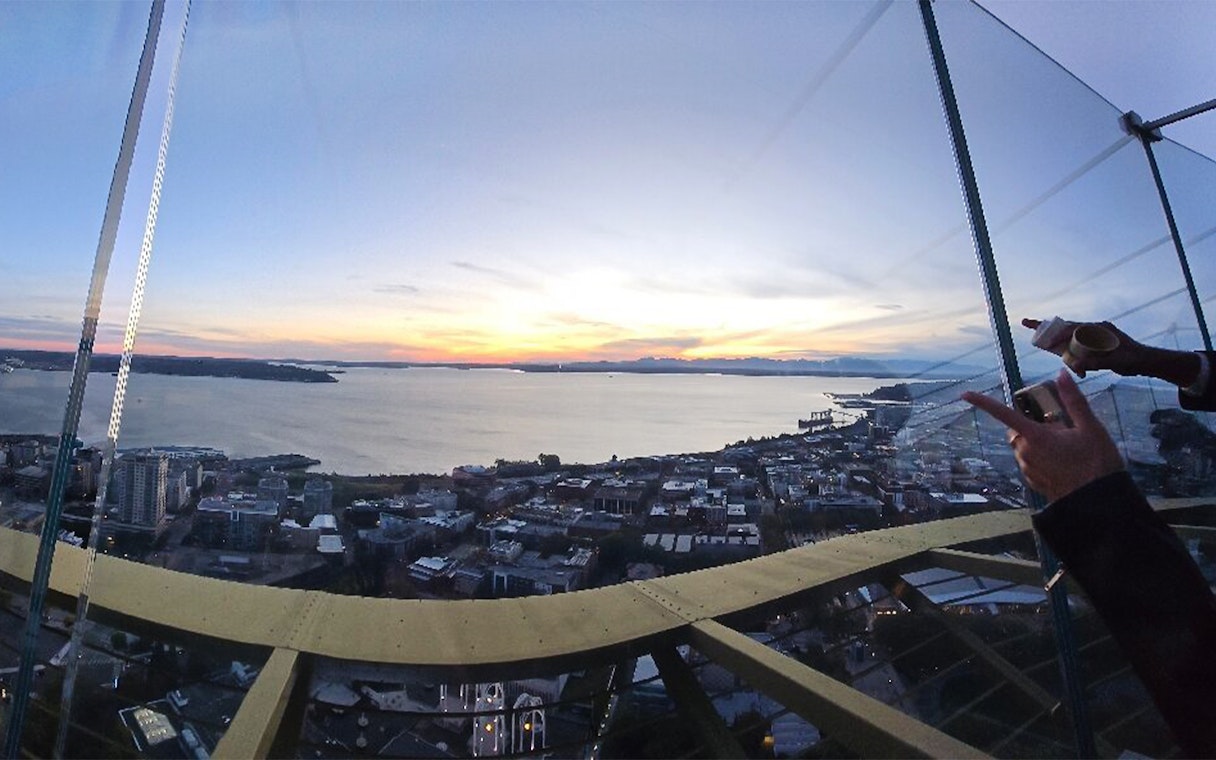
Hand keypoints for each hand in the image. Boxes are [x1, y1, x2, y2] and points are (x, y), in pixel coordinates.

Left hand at [962, 371, 1124, 502]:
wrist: (1099, 503)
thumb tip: (1061, 374)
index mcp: (1036, 437)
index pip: (1003, 414)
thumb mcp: (1091, 428)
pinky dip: (1040, 456)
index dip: (983, 403)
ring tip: (1066, 447)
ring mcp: (1027, 469)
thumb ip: (1073, 400)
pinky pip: (1029, 462)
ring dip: (1037, 441)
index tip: (965, 394)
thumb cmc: (1097, 464)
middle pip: (1017, 430)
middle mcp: (1025, 453)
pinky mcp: (1033, 482)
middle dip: (1031, 424)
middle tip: (1060, 427)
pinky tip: (1063, 461)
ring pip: (1023, 446)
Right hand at [1021, 318, 1147, 377]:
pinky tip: (1073, 364)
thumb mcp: (1115, 362)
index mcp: (1099, 330)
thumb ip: (1095, 363)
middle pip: (1066, 328)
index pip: (1072, 328)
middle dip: (1047, 327)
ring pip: (1071, 338)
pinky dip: (1071, 352)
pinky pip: (1078, 345)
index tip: (1039, 334)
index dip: (1055, 332)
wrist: (1148, 361)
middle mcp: (1095, 330)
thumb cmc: (1134, 360)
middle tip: (1026, 323)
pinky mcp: (1096, 344)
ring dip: (1059, 342)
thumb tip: (1076, 366)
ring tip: (1042, 341)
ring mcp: (1095, 336)